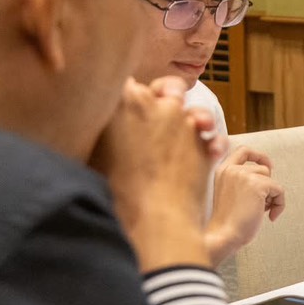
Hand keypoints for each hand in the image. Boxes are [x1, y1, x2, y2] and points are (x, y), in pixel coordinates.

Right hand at [90, 78, 217, 268]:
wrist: (151, 221)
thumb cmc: (115, 195)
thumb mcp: (92, 155)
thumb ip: (100, 131)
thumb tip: (95, 125)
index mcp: (119, 100)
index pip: (127, 83)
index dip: (132, 96)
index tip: (133, 109)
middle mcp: (152, 103)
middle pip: (164, 87)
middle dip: (165, 99)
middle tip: (158, 119)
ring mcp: (181, 120)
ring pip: (191, 107)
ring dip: (191, 118)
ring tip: (188, 133)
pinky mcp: (203, 140)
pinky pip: (211, 132)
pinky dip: (209, 140)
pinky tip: (205, 151)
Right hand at [204, 146, 284, 264]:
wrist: (224, 234)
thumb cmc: (228, 222)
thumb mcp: (230, 194)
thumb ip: (242, 181)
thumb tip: (267, 174)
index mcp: (222, 170)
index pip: (243, 151)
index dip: (258, 156)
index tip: (269, 166)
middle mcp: (232, 169)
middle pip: (263, 169)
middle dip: (267, 186)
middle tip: (262, 204)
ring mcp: (244, 175)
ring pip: (271, 180)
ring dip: (272, 197)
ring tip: (261, 211)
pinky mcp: (257, 185)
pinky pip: (279, 190)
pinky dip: (280, 204)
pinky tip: (270, 217)